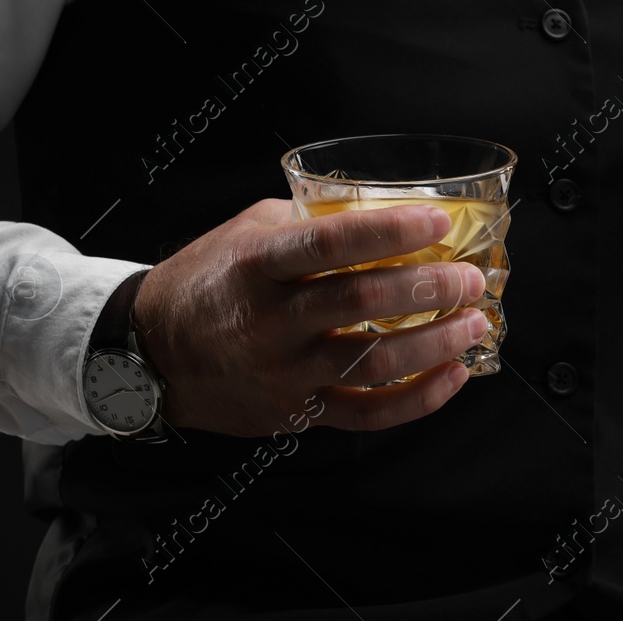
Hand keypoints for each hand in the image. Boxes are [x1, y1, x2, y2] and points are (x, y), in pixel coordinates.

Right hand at [132, 199, 488, 436]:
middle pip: (362, 301)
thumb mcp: (248, 231)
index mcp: (257, 265)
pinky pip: (367, 413)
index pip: (332, 243)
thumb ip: (311, 219)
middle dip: (429, 288)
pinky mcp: (295, 412)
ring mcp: (283, 372)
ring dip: (435, 342)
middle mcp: (269, 321)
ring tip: (474, 322)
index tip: (439, 224)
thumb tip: (386, 209)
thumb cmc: (207, 282)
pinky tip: (451, 374)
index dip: (391, 232)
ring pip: (373, 361)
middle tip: (470, 277)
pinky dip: (418, 399)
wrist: (149, 351)